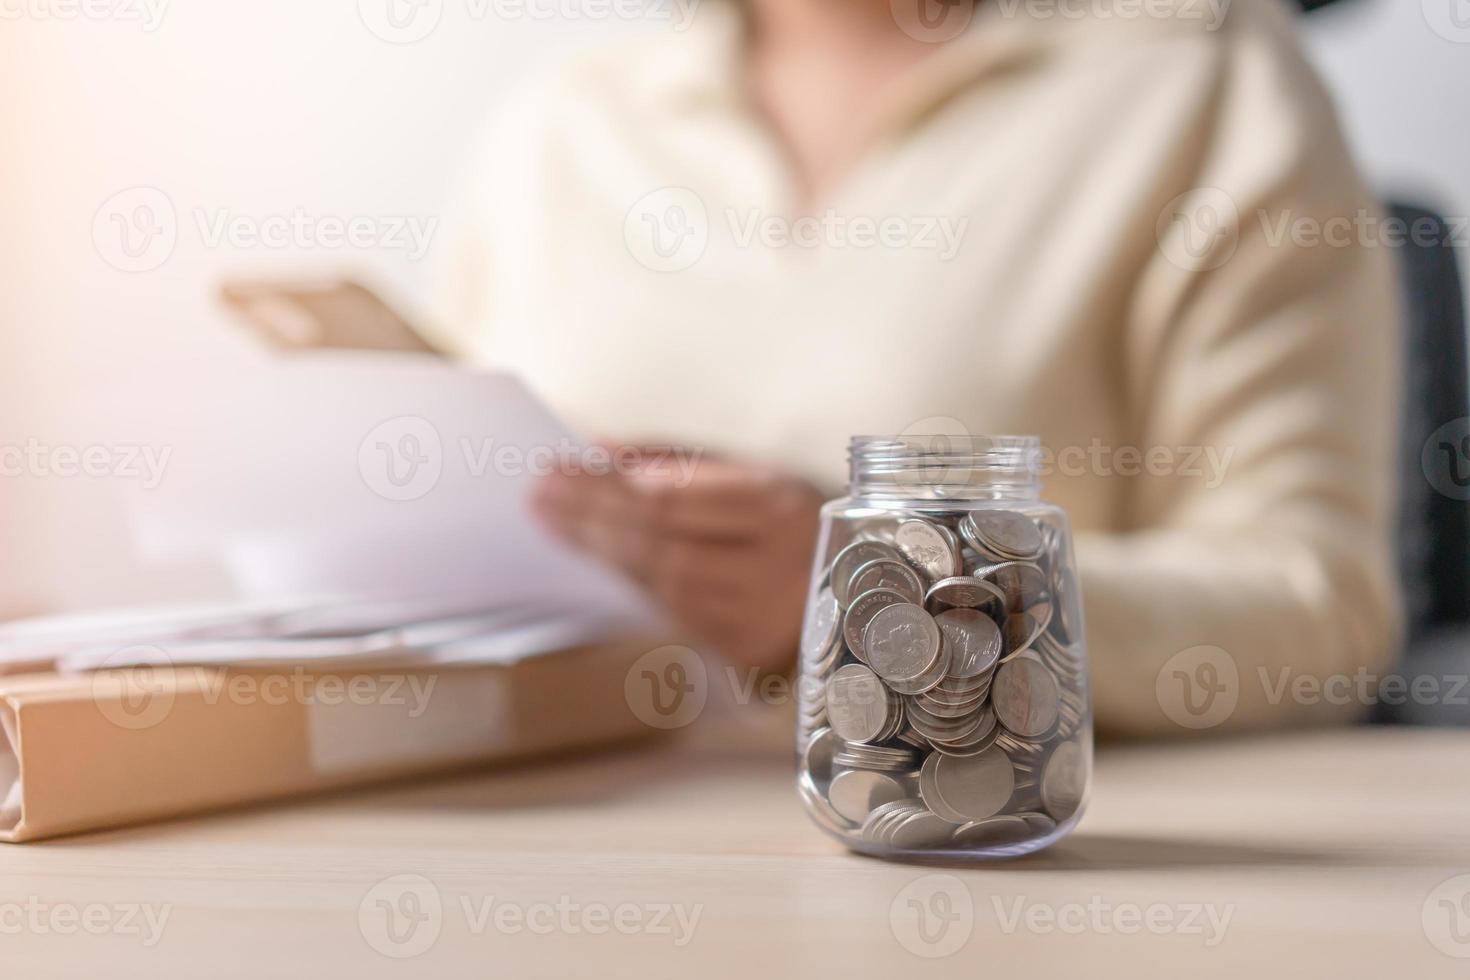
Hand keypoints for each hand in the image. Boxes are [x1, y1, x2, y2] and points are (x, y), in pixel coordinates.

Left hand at [532, 450, 823, 671]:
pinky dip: (634, 586)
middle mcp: (778, 568)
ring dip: (602, 555)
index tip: (556, 470)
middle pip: (660, 546)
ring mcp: (766, 620)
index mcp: (781, 509)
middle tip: (540, 499)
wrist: (876, 593)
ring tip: (556, 524)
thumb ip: (680, 461)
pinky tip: (600, 565)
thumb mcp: (755, 474)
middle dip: (591, 520)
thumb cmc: (798, 521)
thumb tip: (599, 453)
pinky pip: (676, 617)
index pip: (673, 502)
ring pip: (662, 587)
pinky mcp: (752, 656)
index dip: (607, 489)